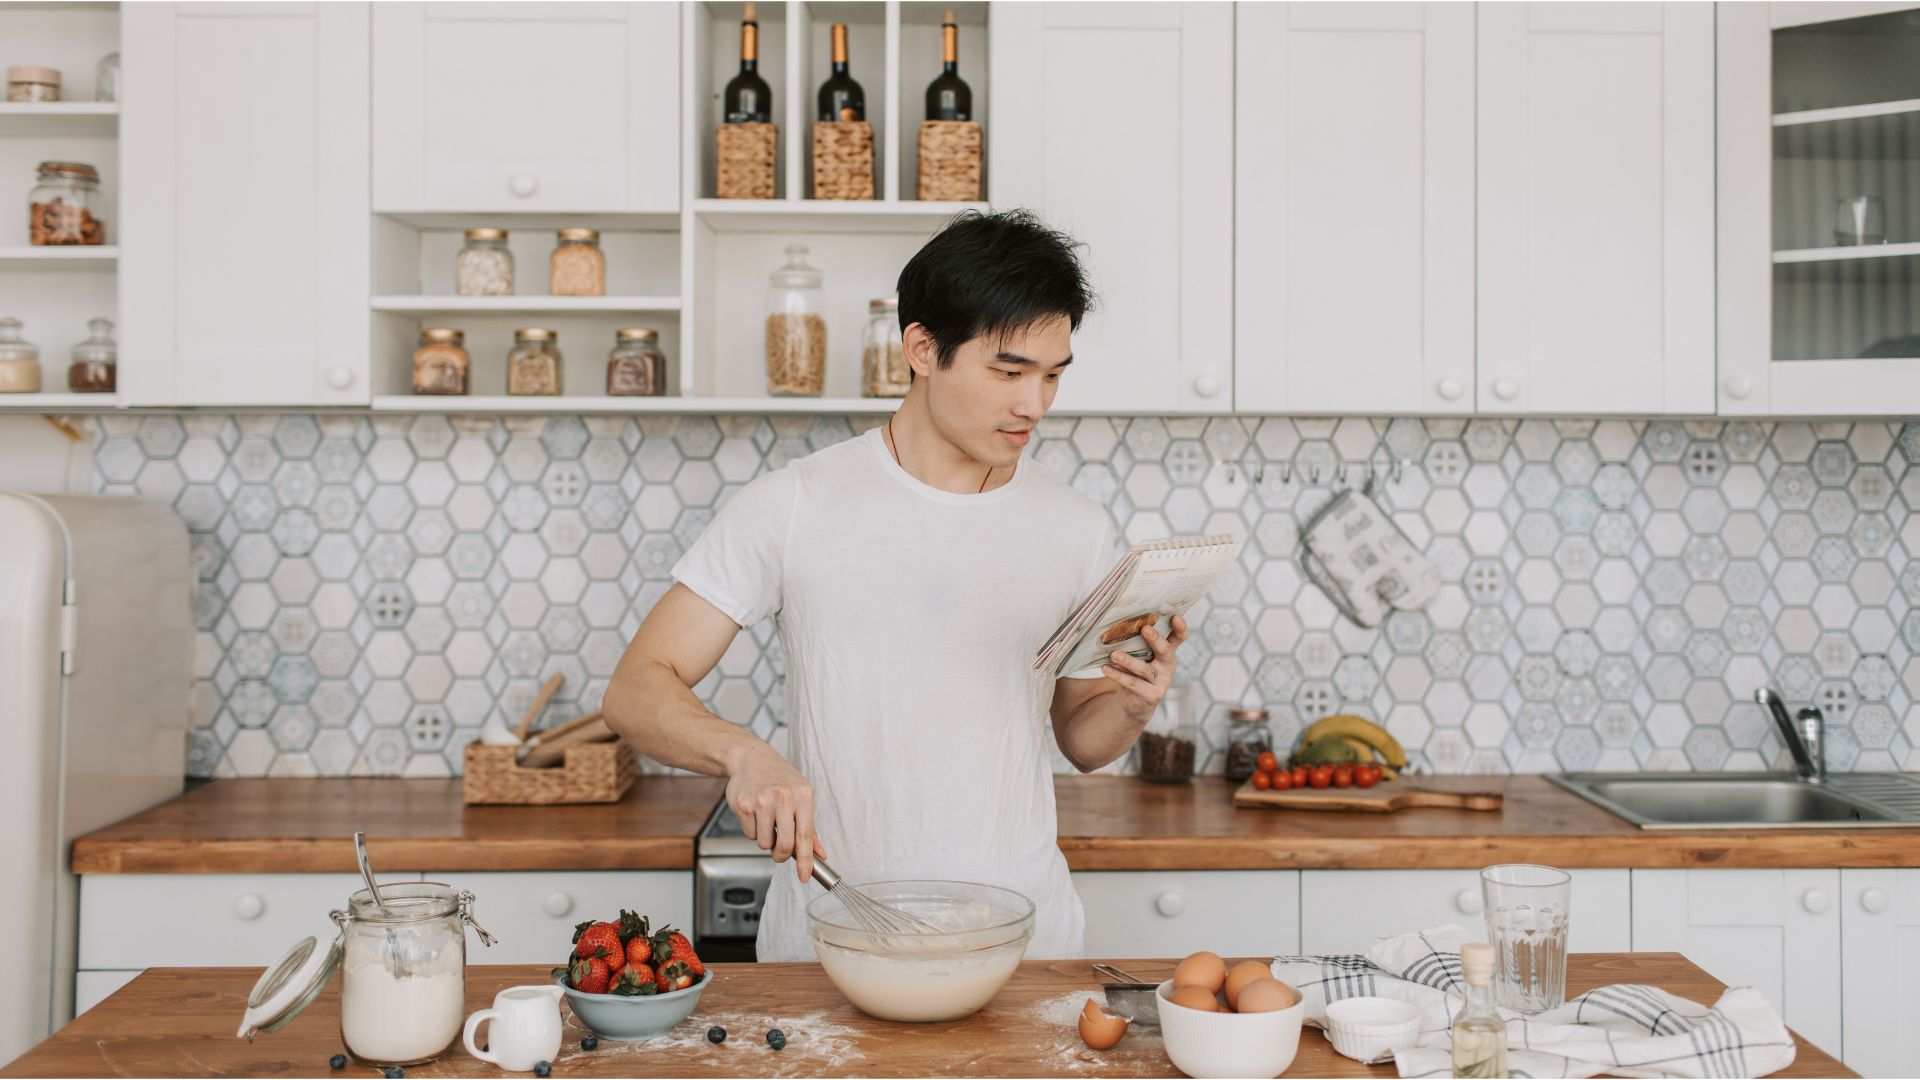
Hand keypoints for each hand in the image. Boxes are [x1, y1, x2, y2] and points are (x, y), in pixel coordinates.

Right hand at [725, 748, 825, 882]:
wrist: (751, 758)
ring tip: (766, 821)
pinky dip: (754, 830)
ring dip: (766, 840)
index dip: (806, 860)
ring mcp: (762, 801)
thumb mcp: (801, 796)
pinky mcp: (744, 805)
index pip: (806, 836)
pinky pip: (750, 834)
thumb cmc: (780, 778)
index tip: (805, 876)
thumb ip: (810, 828)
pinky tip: (755, 814)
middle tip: (779, 853)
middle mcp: (784, 798)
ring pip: (765, 842)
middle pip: (785, 844)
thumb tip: (820, 854)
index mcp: (803, 796)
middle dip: (781, 855)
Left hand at [1100, 614, 1188, 717]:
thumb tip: (1119, 621)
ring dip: (1128, 661)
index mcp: (1168, 650)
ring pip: (1145, 669)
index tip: (1175, 616)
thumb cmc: (1137, 668)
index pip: (1179, 637)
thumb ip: (1137, 640)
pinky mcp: (1152, 695)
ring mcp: (1162, 680)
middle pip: (1165, 650)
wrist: (1135, 700)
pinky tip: (1105, 668)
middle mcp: (1168, 665)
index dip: (1181, 627)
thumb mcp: (1141, 653)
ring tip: (1114, 654)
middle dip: (1156, 639)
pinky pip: (1133, 683)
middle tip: (1145, 629)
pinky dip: (1118, 675)